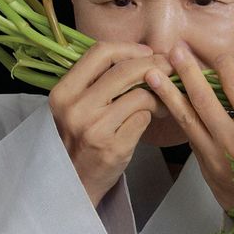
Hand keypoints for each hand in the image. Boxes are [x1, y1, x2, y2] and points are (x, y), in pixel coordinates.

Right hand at [48, 41, 173, 207]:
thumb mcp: (74, 108)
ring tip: (165, 99)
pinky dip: (154, 115)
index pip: (99, 53)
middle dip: (154, 66)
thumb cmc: (79, 142)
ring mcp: (94, 128)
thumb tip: (140, 56)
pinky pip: (143, 118)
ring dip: (160, 94)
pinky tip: (158, 116)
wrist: (74, 184)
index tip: (148, 53)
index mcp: (63, 92)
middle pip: (125, 70)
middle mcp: (76, 108)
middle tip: (169, 69)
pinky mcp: (113, 146)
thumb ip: (96, 83)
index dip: (129, 49)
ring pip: (139, 94)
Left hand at [144, 41, 233, 233]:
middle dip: (188, 73)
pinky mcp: (202, 161)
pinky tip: (162, 98)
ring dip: (168, 93)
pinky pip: (187, 132)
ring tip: (152, 74)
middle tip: (175, 51)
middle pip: (206, 100)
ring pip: (188, 117)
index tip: (217, 56)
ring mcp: (215, 153)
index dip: (225, 68)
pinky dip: (175, 112)